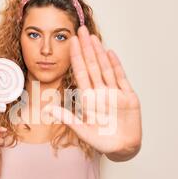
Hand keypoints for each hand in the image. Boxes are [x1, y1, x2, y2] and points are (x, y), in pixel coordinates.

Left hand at [45, 25, 141, 154]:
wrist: (123, 148)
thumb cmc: (103, 142)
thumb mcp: (83, 131)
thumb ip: (68, 118)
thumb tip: (49, 110)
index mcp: (88, 99)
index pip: (81, 73)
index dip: (76, 57)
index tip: (71, 42)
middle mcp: (100, 93)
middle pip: (92, 66)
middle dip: (86, 49)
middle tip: (80, 30)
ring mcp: (114, 93)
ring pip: (105, 69)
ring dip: (100, 53)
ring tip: (93, 38)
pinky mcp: (128, 96)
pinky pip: (121, 78)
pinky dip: (116, 66)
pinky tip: (110, 53)